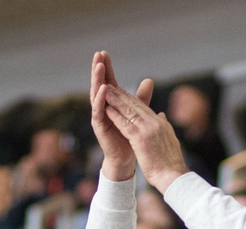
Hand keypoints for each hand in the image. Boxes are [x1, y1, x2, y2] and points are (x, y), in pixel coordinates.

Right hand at [90, 51, 153, 180]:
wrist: (126, 157)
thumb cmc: (129, 136)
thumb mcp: (137, 113)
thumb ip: (141, 97)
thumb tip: (149, 80)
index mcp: (111, 102)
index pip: (107, 81)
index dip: (106, 68)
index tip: (104, 53)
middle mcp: (103, 107)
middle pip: (99, 84)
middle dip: (98, 69)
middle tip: (98, 54)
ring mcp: (100, 116)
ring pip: (96, 94)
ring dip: (97, 80)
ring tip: (99, 66)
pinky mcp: (99, 126)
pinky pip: (99, 110)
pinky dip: (101, 99)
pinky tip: (103, 89)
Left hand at [102, 83, 190, 192]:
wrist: (174, 177)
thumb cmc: (171, 164)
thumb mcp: (169, 140)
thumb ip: (164, 126)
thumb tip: (161, 116)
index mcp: (161, 124)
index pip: (144, 108)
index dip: (131, 98)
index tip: (121, 92)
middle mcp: (155, 123)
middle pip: (136, 105)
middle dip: (122, 94)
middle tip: (110, 85)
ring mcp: (148, 130)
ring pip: (129, 111)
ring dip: (116, 100)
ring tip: (105, 92)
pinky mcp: (141, 138)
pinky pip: (126, 124)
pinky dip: (116, 116)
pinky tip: (107, 110)